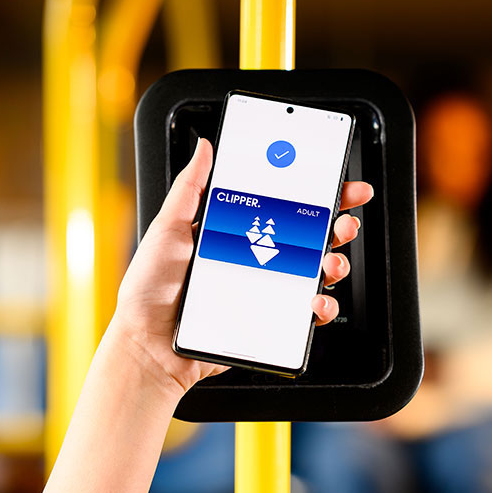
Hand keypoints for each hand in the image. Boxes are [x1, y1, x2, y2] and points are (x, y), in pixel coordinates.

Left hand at [111, 138, 373, 392]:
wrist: (148, 345)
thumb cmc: (150, 290)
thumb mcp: (169, 227)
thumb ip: (190, 187)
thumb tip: (205, 147)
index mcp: (239, 232)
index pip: (286, 206)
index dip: (319, 194)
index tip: (342, 184)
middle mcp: (258, 258)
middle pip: (313, 238)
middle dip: (340, 226)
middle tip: (343, 224)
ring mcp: (267, 290)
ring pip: (318, 273)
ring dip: (336, 264)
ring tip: (328, 263)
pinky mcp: (270, 321)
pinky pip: (307, 314)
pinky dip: (321, 308)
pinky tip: (314, 302)